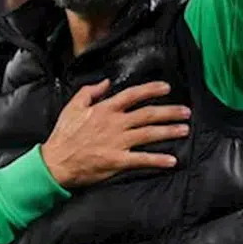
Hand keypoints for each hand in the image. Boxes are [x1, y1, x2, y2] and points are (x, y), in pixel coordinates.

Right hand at [41, 80, 190, 188]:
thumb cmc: (64, 134)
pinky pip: (142, 159)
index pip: (133, 95)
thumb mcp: (73, 106)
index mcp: (105, 109)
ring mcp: (117, 142)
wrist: (56, 161)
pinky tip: (172, 160)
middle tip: (186, 112)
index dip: (151, 90)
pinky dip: (158, 160)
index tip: (167, 88)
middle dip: (169, 112)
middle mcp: (115, 123)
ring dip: (169, 131)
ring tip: (185, 130)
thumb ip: (90, 91)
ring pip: (149, 134)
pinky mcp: (117, 161)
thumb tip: (106, 82)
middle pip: (148, 114)